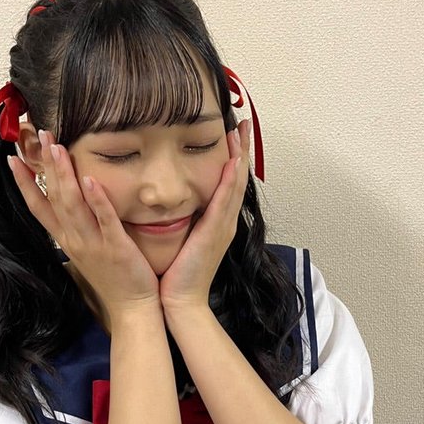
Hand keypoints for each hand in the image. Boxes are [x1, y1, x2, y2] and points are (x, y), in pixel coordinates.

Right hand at [7, 129, 161, 313]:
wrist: (132, 307)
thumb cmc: (113, 277)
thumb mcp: (87, 250)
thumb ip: (78, 226)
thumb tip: (74, 203)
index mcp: (66, 239)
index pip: (39, 207)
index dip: (24, 183)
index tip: (12, 159)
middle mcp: (74, 239)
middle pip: (53, 198)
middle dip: (44, 165)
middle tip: (38, 135)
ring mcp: (93, 243)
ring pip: (72, 205)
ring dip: (63, 175)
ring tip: (56, 147)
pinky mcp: (116, 247)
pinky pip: (104, 220)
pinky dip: (96, 199)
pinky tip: (90, 178)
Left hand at [158, 118, 250, 313]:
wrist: (181, 300)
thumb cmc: (178, 273)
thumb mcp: (184, 238)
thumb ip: (186, 219)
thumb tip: (178, 201)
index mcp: (218, 221)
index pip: (228, 182)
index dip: (233, 157)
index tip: (233, 133)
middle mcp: (225, 221)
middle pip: (237, 178)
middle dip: (242, 149)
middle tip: (245, 123)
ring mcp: (223, 226)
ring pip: (234, 185)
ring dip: (239, 157)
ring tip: (240, 132)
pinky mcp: (215, 233)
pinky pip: (224, 202)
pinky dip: (230, 181)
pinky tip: (232, 163)